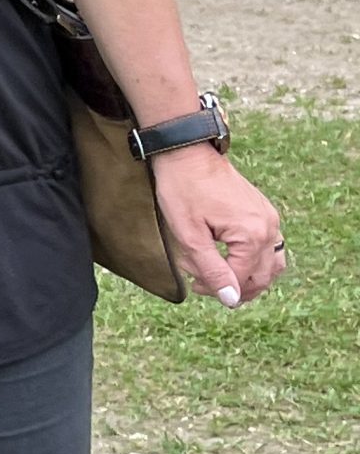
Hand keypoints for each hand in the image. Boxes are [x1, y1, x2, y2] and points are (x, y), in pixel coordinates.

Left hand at [150, 148, 286, 307]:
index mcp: (252, 234)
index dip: (218, 290)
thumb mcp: (190, 236)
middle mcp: (268, 227)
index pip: (241, 279)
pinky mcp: (264, 212)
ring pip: (271, 264)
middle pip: (263, 277)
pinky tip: (231, 258)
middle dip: (236, 288)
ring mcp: (270, 218)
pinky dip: (254, 259)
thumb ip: (211, 269)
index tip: (195, 285)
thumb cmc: (183, 190)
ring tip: (222, 277)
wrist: (187, 154)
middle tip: (207, 286)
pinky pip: (269, 246)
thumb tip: (230, 299)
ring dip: (250, 277)